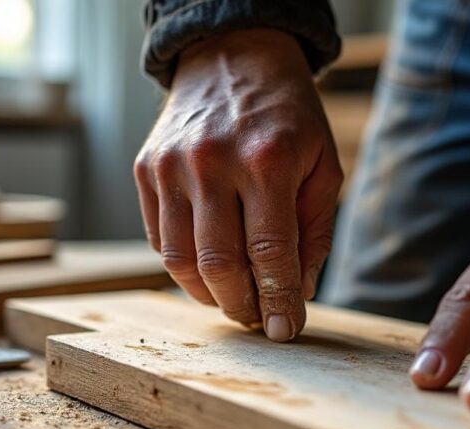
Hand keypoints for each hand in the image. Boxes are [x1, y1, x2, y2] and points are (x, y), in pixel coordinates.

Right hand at [134, 29, 342, 341]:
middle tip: (257, 320)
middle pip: (219, 265)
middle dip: (241, 306)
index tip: (285, 330)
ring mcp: (171, 167)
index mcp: (265, 160)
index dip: (278, 300)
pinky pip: (159, 239)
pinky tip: (207, 268)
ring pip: (179, 260)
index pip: (269, 252)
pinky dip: (183, 266)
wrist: (231, 57)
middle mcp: (211, 163)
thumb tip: (299, 291)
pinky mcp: (145, 171)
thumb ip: (314, 231)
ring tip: (232, 299)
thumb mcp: (323, 165)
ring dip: (208, 294)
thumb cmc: (286, 117)